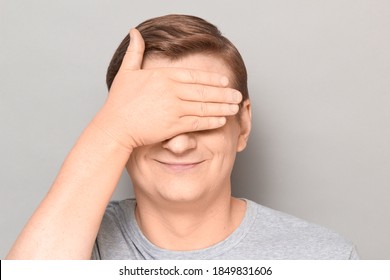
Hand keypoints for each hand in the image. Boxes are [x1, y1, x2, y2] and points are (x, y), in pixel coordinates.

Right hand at [93, 29, 241, 150]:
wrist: (115, 126)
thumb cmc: (120, 100)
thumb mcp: (127, 71)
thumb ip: (135, 52)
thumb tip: (135, 32)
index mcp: (164, 76)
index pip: (195, 75)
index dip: (212, 78)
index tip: (225, 81)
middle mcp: (172, 91)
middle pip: (204, 91)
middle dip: (224, 94)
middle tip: (238, 95)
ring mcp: (174, 108)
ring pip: (204, 107)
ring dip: (222, 107)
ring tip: (235, 108)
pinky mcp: (174, 125)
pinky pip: (197, 122)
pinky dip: (211, 121)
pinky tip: (222, 120)